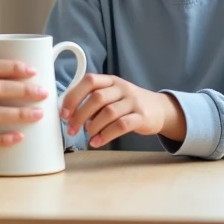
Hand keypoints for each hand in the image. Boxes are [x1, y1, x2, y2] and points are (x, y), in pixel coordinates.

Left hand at [60, 74, 182, 147]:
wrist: (159, 109)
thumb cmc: (127, 104)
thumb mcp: (111, 95)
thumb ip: (93, 101)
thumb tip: (69, 115)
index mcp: (110, 80)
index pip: (89, 81)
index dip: (74, 96)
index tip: (64, 113)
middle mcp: (121, 88)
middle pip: (97, 98)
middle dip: (80, 115)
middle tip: (71, 129)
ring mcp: (133, 101)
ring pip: (109, 112)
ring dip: (93, 126)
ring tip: (88, 135)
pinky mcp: (142, 117)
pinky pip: (121, 126)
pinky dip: (106, 135)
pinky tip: (97, 142)